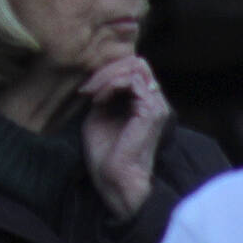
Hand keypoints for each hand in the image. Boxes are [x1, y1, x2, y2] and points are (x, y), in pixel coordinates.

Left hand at [79, 55, 171, 221]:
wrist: (113, 179)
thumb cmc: (105, 153)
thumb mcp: (99, 114)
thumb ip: (104, 93)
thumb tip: (99, 75)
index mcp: (143, 102)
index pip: (131, 68)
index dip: (107, 72)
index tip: (86, 89)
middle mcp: (154, 101)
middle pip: (135, 62)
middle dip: (107, 69)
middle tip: (88, 88)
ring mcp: (156, 105)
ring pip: (135, 67)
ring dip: (107, 76)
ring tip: (92, 93)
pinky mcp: (152, 111)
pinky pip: (133, 81)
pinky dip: (111, 84)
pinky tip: (98, 99)